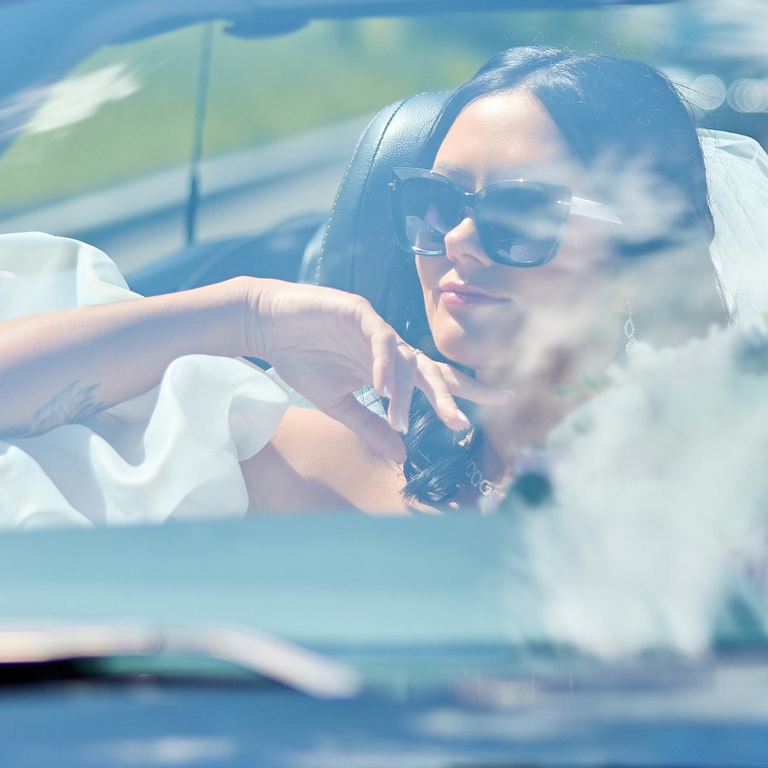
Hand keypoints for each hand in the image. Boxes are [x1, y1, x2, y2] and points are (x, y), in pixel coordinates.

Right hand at [240, 280, 504, 460]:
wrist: (267, 326)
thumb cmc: (302, 359)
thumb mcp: (338, 405)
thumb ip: (371, 426)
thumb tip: (402, 456)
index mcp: (390, 366)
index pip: (434, 379)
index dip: (464, 391)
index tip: (500, 403)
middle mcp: (391, 345)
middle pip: (431, 369)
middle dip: (450, 394)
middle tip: (463, 422)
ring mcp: (377, 326)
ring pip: (404, 359)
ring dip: (404, 393)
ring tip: (402, 420)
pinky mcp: (358, 311)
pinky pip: (379, 339)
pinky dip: (382, 364)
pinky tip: (381, 386)